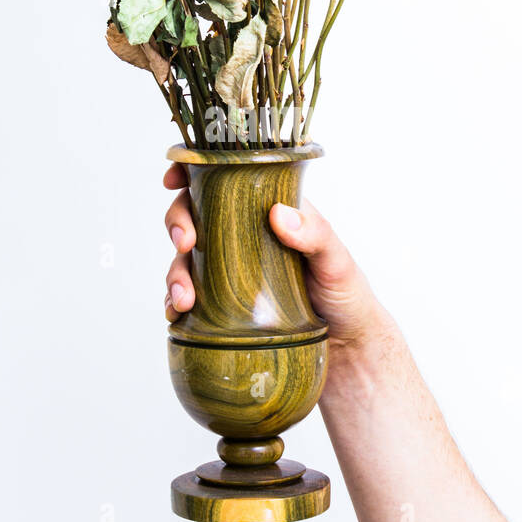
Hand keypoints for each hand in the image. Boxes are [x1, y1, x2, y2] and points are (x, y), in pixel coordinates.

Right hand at [162, 164, 400, 399]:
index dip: (190, 173)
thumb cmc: (346, 294)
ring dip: (175, 273)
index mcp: (266, 213)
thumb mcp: (337, 260)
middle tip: (185, 242)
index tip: (173, 179)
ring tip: (184, 298)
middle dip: (177, 223)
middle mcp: (242, 237)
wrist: (348, 348)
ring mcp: (229, 271)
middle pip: (193, 215)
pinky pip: (189, 297)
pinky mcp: (223, 306)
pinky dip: (174, 303)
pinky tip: (177, 314)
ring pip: (186, 259)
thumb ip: (315, 234)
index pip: (223, 181)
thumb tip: (277, 214)